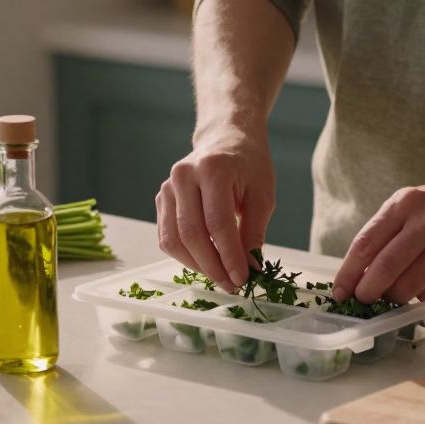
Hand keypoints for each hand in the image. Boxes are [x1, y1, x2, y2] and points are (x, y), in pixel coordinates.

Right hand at [155, 128, 274, 290]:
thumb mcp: (263, 194)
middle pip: (191, 233)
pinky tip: (206, 262)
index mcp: (213, 169)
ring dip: (196, 265)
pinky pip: (167, 236)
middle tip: (231, 284)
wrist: (226, 138)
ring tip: (220, 277)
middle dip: (212, 266)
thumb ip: (255, 232)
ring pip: (173, 239)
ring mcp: (167, 187)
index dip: (229, 256)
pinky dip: (185, 256)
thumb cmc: (249, 165)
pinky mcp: (161, 199)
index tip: (242, 278)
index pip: (217, 223)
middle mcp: (183, 176)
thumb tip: (251, 269)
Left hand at [332, 175, 424, 303]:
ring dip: (396, 297)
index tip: (339, 292)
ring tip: (395, 293)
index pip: (366, 243)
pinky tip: (422, 287)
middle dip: (368, 291)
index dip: (348, 272)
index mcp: (405, 203)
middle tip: (363, 300)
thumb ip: (387, 233)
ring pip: (410, 286)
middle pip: (386, 267)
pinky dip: (421, 296)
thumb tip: (358, 275)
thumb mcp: (413, 204)